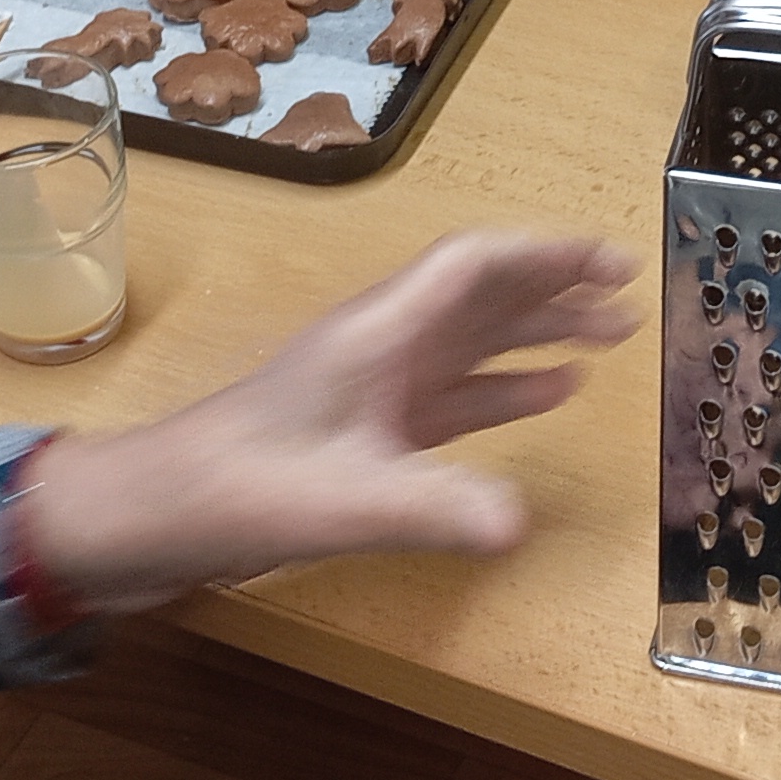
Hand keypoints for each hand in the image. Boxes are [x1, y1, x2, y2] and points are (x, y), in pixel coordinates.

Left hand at [17, 234, 639, 611]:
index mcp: (377, 335)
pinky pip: (453, 396)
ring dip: (537, 334)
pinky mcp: (364, 433)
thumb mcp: (343, 504)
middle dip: (554, 289)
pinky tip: (547, 396)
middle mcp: (381, 348)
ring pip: (471, 344)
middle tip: (629, 295)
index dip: (543, 255)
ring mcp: (372, 389)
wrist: (151, 516)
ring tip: (608, 338)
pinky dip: (504, 390)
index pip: (472, 266)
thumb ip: (433, 510)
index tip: (610, 259)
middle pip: (480, 296)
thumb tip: (520, 523)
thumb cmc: (238, 491)